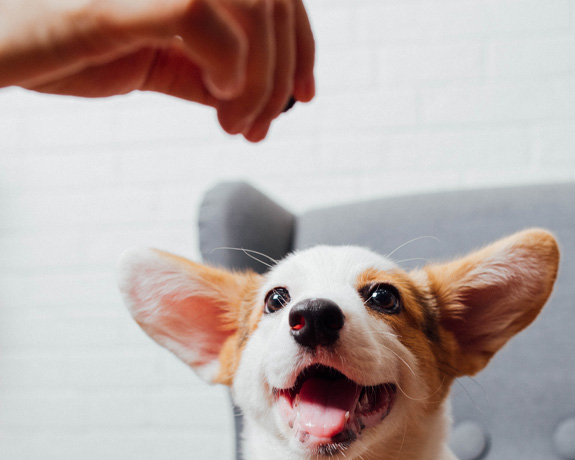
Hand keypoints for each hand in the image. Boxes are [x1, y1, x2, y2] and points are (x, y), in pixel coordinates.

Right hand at [0, 0, 314, 140]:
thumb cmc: (63, 43)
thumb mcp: (153, 56)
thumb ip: (205, 66)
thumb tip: (263, 91)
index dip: (301, 40)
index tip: (304, 94)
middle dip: (285, 72)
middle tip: (263, 126)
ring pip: (251, 8)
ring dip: (260, 82)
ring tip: (237, 125)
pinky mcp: (113, 3)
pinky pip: (202, 18)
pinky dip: (230, 68)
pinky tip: (218, 100)